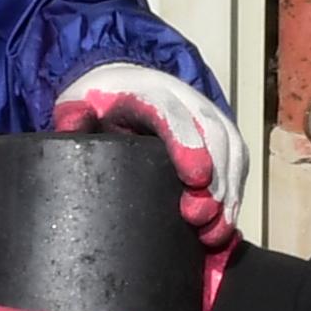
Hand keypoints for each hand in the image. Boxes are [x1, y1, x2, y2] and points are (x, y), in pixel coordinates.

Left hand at [52, 63, 246, 253]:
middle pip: (212, 134)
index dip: (188, 146)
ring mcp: (207, 114)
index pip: (174, 115)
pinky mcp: (220, 132)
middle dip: (215, 178)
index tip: (196, 180)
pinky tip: (227, 222)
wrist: (122, 79)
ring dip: (229, 191)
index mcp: (147, 91)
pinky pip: (238, 159)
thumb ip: (72, 122)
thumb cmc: (99, 101)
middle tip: (201, 219)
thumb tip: (73, 137)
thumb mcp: (76, 105)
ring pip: (232, 148)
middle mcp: (186, 99)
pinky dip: (236, 191)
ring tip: (217, 232)